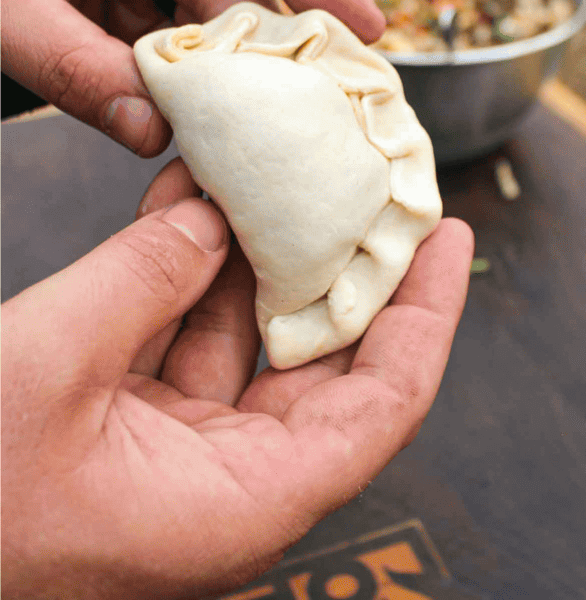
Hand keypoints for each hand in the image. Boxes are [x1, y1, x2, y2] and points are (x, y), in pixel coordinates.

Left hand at [0, 0, 384, 154]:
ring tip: (279, 120)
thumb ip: (70, 63)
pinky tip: (227, 119)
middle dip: (276, 37)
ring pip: (218, 14)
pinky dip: (203, 84)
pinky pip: (186, 42)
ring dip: (239, 70)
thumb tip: (152, 128)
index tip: (361, 16)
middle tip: (329, 94)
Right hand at [0, 159, 472, 599]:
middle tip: (369, 191)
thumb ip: (142, 280)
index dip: (427, 314)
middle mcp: (231, 488)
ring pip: (252, 346)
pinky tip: (196, 208)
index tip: (444, 235)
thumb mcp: (46, 367)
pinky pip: (184, 346)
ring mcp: (180, 462)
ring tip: (280, 176)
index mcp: (245, 504)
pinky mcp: (128, 436)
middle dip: (347, 271)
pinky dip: (190, 279)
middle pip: (330, 367)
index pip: (386, 403)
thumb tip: (207, 220)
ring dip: (258, 260)